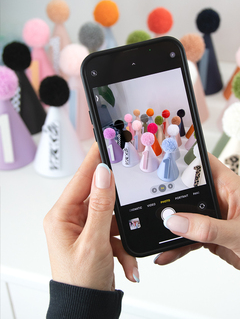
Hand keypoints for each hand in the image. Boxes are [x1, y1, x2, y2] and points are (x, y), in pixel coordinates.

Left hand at [44, 142, 138, 291]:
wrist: (86, 308)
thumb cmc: (80, 281)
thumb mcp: (93, 242)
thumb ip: (100, 206)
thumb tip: (103, 175)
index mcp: (61, 216)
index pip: (80, 179)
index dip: (94, 160)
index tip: (105, 142)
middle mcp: (71, 219)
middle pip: (98, 196)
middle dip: (115, 207)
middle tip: (126, 201)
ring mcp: (84, 228)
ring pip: (110, 215)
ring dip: (120, 233)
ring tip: (121, 250)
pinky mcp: (95, 236)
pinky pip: (113, 230)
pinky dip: (121, 243)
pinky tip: (123, 259)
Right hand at [154, 153, 239, 269]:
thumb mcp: (239, 233)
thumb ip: (209, 228)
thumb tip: (178, 221)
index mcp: (229, 187)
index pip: (202, 164)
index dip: (182, 157)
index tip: (160, 159)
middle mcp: (218, 199)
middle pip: (187, 190)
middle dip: (168, 196)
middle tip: (149, 202)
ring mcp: (212, 217)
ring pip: (185, 216)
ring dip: (170, 226)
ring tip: (155, 234)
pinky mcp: (209, 234)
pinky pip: (188, 237)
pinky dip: (176, 246)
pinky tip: (166, 253)